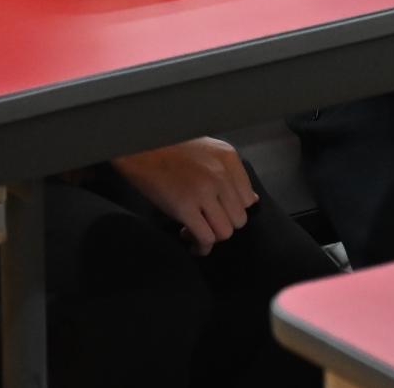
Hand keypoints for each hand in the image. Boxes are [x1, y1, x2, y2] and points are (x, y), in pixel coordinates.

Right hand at [113, 139, 257, 253]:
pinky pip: (205, 238)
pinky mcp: (184, 206)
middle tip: (205, 223)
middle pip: (238, 219)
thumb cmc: (172, 148)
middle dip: (222, 225)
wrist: (141, 146)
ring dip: (211, 237)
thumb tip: (252, 201)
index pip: (248, 200)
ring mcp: (204, 191)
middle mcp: (221, 175)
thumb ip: (230, 174)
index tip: (219, 211)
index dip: (232, 210)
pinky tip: (188, 238)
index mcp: (228, 159)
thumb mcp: (209, 151)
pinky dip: (199, 246)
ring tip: (195, 231)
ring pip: (224, 232)